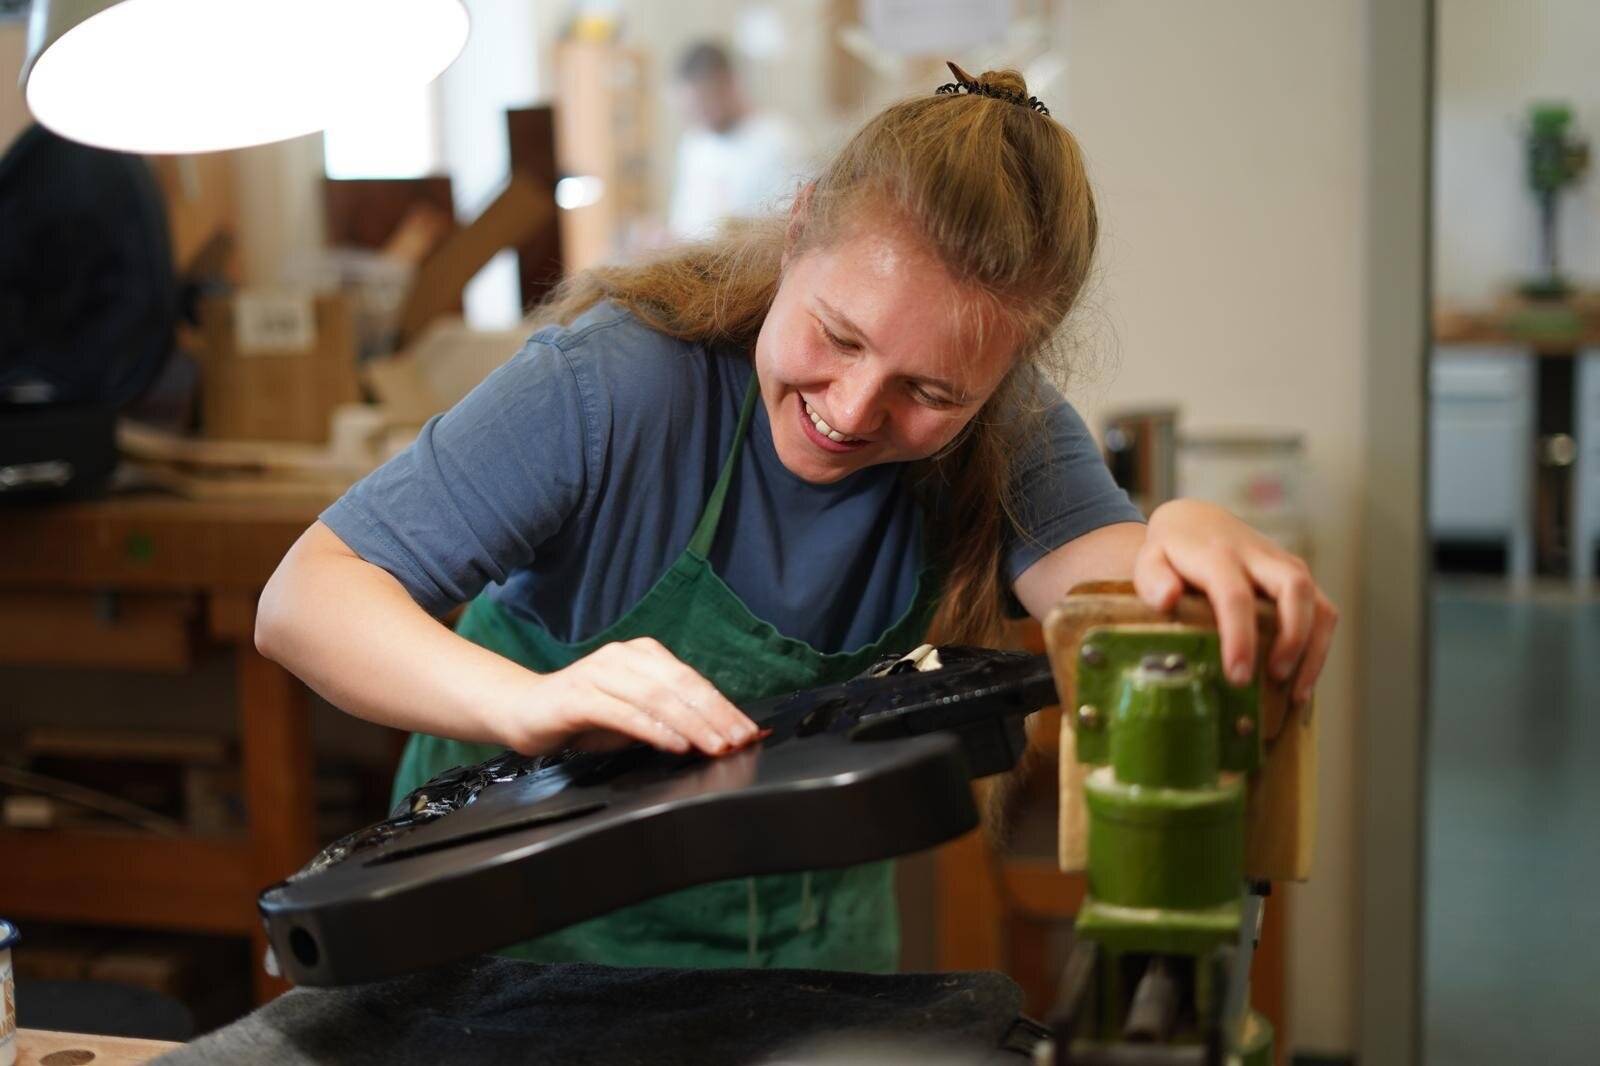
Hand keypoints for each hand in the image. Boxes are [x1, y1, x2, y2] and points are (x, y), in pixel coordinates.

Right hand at [498, 638, 758, 756]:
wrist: (523, 709)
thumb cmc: (584, 715)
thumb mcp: (635, 714)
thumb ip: (670, 719)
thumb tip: (718, 736)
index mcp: (643, 655)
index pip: (692, 680)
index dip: (722, 706)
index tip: (748, 730)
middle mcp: (624, 657)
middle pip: (680, 686)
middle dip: (715, 715)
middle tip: (739, 740)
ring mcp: (600, 673)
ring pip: (656, 698)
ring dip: (691, 724)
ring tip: (715, 745)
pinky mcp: (578, 696)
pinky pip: (625, 713)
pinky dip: (654, 729)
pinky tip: (675, 744)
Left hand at [1133, 499, 1336, 703]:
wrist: (1198, 520)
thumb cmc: (1172, 551)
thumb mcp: (1150, 559)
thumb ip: (1153, 579)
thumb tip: (1167, 600)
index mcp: (1217, 555)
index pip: (1235, 595)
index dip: (1240, 637)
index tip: (1238, 675)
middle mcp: (1259, 556)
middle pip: (1293, 589)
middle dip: (1292, 638)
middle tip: (1274, 679)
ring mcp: (1285, 565)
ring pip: (1317, 601)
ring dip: (1313, 649)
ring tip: (1294, 694)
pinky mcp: (1299, 577)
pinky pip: (1324, 611)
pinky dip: (1320, 648)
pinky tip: (1302, 683)